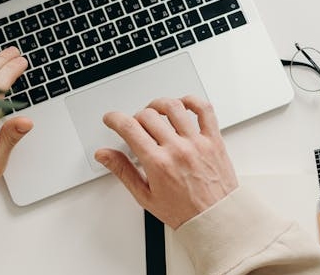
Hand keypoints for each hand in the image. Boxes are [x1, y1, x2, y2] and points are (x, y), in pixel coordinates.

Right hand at [95, 96, 237, 228]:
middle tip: (135, 126)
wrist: (215, 219)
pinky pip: (205, 110)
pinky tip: (183, 105)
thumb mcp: (145, 196)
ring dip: (158, 105)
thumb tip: (104, 155)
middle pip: (148, 115)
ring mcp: (197, 142)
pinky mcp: (214, 140)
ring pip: (173, 107)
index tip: (111, 119)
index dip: (114, 119)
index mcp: (158, 164)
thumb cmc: (183, 211)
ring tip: (155, 113)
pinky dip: (192, 101)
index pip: (129, 128)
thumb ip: (122, 171)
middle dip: (135, 117)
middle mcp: (177, 149)